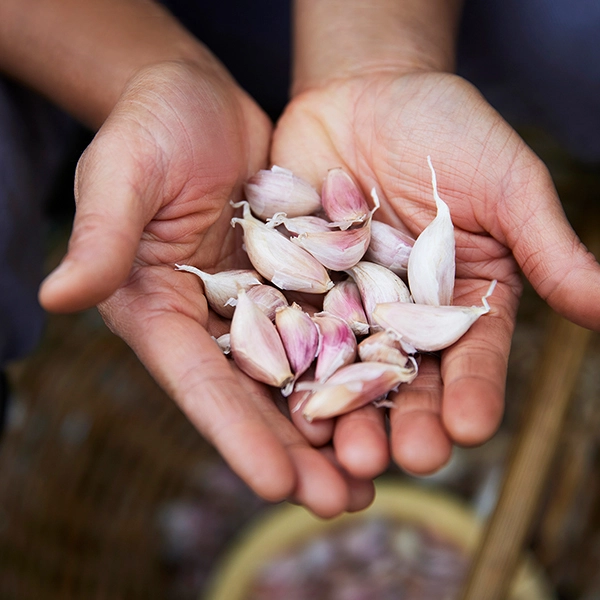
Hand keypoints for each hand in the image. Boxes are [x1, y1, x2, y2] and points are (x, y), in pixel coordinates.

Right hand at [39, 61, 374, 516]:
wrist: (201, 100)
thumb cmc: (149, 127)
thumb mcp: (123, 174)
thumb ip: (103, 235)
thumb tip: (56, 295)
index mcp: (162, 310)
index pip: (200, 382)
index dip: (236, 433)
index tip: (276, 485)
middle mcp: (214, 320)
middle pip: (257, 397)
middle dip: (298, 451)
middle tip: (343, 503)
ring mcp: (261, 302)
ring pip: (303, 375)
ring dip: (338, 423)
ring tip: (377, 475)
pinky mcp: (301, 278)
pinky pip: (334, 326)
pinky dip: (361, 363)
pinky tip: (396, 397)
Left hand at [272, 70, 599, 476]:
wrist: (366, 94)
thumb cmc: (446, 132)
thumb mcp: (507, 186)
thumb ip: (546, 248)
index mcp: (459, 302)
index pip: (471, 359)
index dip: (473, 393)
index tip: (472, 428)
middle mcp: (401, 316)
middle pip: (405, 379)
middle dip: (403, 420)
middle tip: (400, 459)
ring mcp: (344, 306)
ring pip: (343, 368)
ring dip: (343, 409)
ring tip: (340, 449)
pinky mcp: (295, 286)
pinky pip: (288, 328)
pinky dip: (286, 361)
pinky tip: (285, 397)